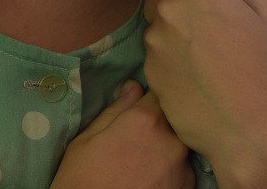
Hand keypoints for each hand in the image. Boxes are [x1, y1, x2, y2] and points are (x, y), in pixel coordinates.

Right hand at [50, 80, 193, 188]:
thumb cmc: (82, 180)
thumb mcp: (87, 140)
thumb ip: (115, 110)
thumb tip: (133, 87)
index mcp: (145, 120)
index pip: (159, 93)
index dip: (148, 98)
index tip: (139, 107)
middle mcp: (171, 141)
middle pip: (172, 120)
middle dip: (159, 124)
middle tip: (137, 139)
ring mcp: (183, 168)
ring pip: (179, 145)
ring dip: (165, 148)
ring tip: (141, 163)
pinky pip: (182, 169)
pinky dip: (170, 170)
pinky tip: (149, 178)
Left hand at [137, 0, 266, 188]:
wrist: (252, 134)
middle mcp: (169, 9)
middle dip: (175, 7)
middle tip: (205, 31)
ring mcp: (155, 42)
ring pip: (155, 29)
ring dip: (171, 37)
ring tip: (204, 61)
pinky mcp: (148, 72)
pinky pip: (154, 58)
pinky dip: (168, 64)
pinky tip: (194, 81)